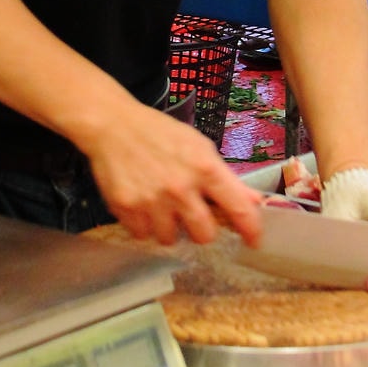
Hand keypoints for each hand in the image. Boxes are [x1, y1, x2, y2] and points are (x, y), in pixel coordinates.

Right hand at [86, 104, 262, 248]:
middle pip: (204, 235)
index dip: (251, 230)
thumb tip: (254, 201)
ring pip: (170, 239)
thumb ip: (226, 177)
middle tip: (191, 214)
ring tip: (161, 207)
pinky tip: (142, 205)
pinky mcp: (127, 208)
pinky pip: (142, 235)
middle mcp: (181, 188)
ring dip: (169, 228)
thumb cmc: (161, 133)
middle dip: (200, 229)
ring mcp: (152, 200)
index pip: (238, 209)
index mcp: (204, 168)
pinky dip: (144, 225)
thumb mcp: (199, 146)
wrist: (113, 125)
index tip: (253, 241)